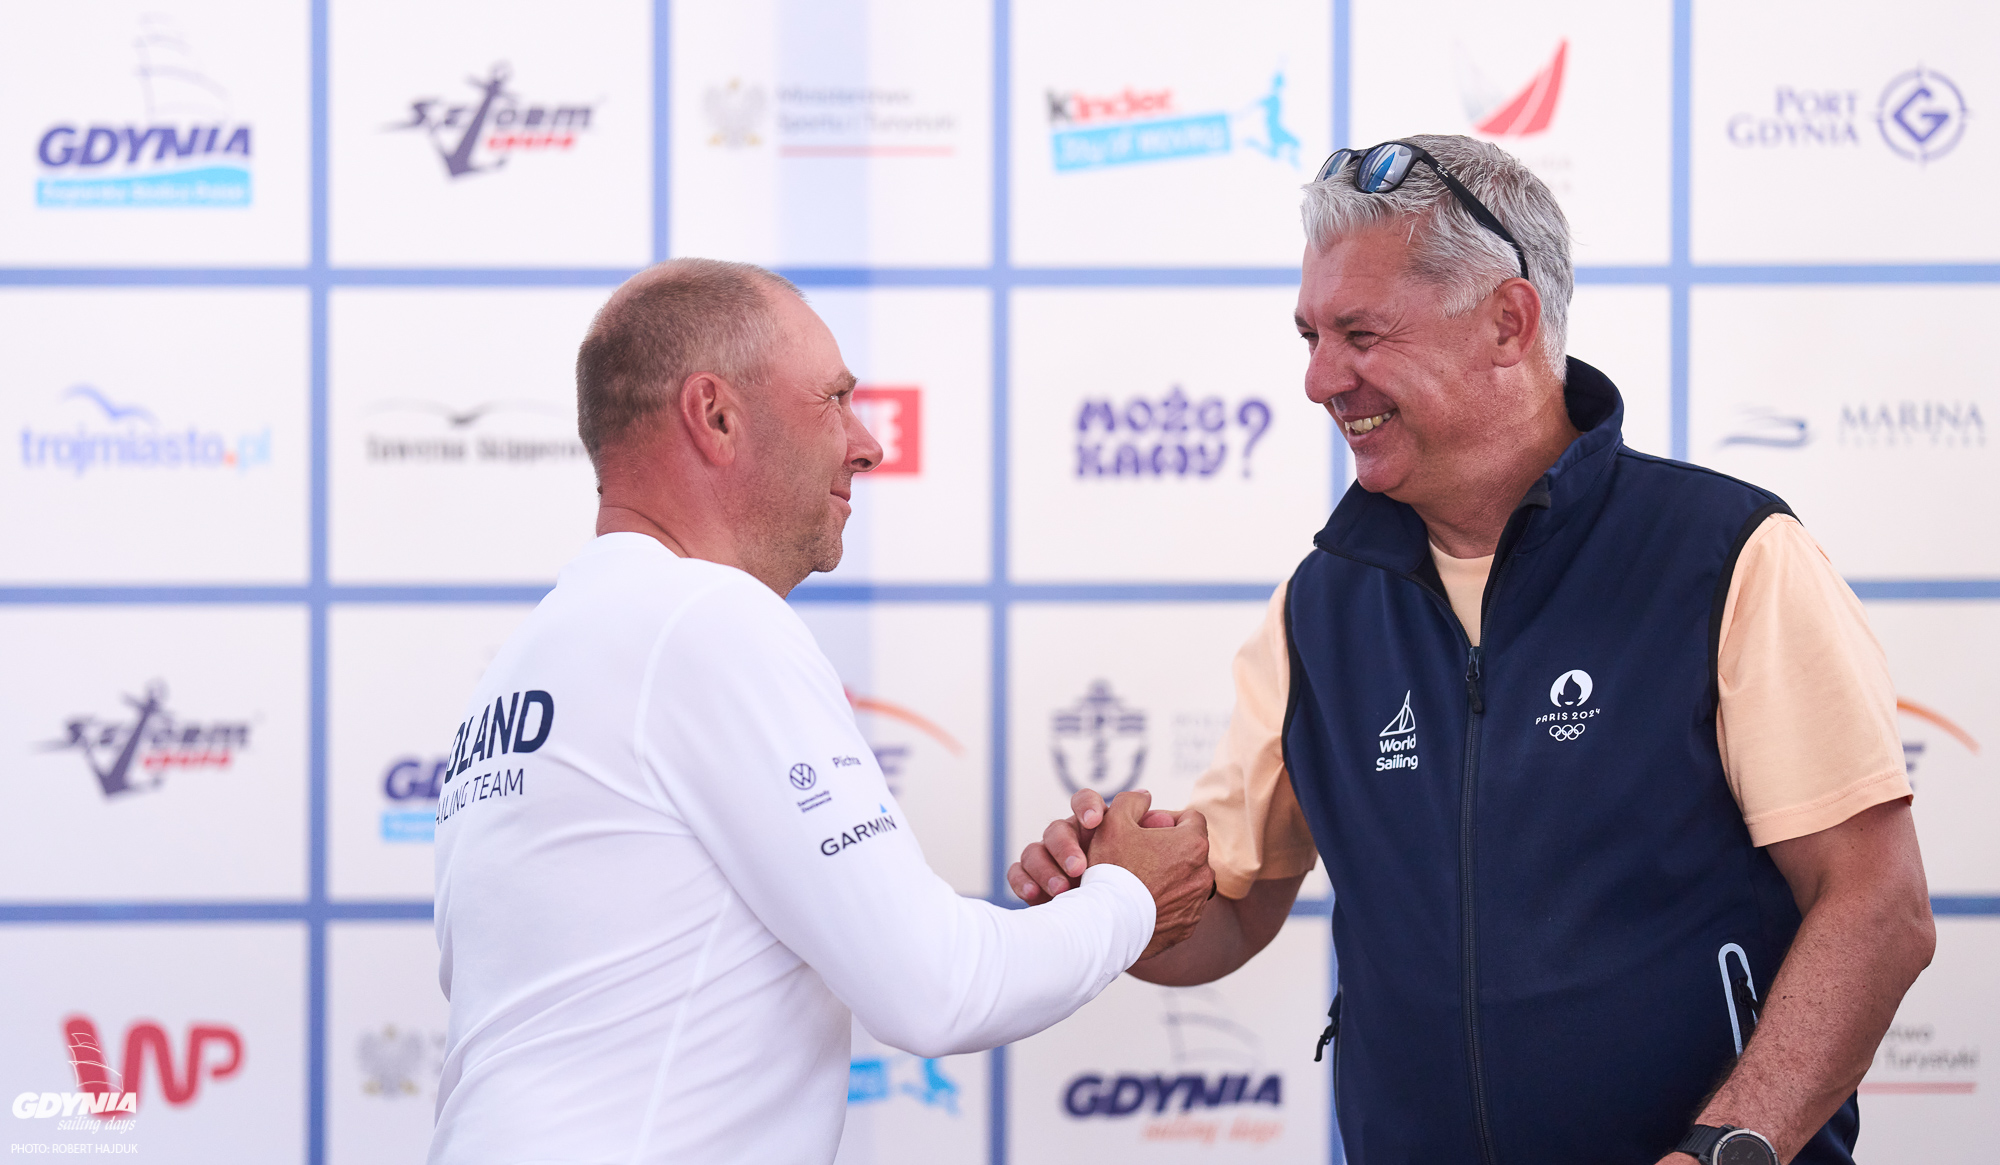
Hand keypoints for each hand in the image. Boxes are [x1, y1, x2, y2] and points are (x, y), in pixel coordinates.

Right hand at [1009, 788, 1173, 903]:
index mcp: (1093, 826)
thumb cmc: (1137, 886)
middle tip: (1080, 868)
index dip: (1087, 806)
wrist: (1115, 925)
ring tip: (1063, 890)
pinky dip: (1022, 881)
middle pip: (1057, 829)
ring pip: (1034, 850)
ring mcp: (1047, 860)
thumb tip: (1160, 815)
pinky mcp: (1032, 882)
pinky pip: (1017, 872)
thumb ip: (1155, 836)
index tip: (1096, 821)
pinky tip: (1034, 896)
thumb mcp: (1151, 858)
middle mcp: (1068, 839)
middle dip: (1066, 848)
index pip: (1085, 802)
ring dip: (1045, 869)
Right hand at [1088, 791, 1211, 959]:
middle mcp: (1204, 873)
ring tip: (1139, 881)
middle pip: (1189, 850)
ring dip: (1169, 877)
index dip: (1168, 819)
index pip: (1191, 818)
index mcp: (1193, 843)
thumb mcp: (1113, 822)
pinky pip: (1180, 907)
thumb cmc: (1112, 870)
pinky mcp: (1188, 926)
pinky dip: (1166, 903)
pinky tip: (1142, 903)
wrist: (1109, 923)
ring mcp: (1197, 902)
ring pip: (1186, 880)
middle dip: (1169, 849)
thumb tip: (1145, 795)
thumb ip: (1131, 801)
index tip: (1148, 828)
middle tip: (1139, 854)